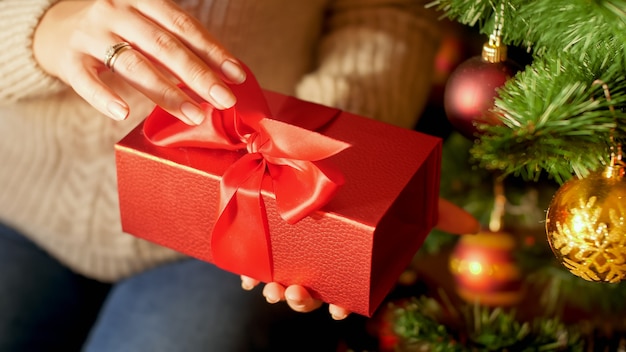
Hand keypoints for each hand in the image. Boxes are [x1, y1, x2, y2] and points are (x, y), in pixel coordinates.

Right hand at [32, 0, 245, 124]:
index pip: (183, 26)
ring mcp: (91, 34)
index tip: (236, 75)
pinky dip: (105, 97)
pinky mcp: (69, 59)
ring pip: (133, 64)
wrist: (53, 28)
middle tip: (225, 100)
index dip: (212, 50)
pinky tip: (124, 113)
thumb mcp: (144, 24)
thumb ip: (175, 42)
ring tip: (194, 114)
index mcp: (141, 0)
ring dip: (167, 92)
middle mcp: (116, 11)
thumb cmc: (114, 30)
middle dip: (198, 75)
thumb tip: (222, 73)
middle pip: (164, 45)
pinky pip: (87, 81)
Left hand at [241, 197, 478, 319]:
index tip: (340, 311)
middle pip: (310, 290)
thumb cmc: (374, 179)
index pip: (346, 292)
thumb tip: (477, 227)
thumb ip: (436, 212)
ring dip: (276, 290)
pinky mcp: (269, 229)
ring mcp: (293, 247)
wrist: (334, 142)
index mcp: (348, 258)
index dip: (342, 306)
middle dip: (303, 300)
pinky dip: (249, 269)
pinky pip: (255, 257)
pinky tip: (247, 275)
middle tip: (299, 294)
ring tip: (272, 288)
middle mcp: (320, 257)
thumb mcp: (405, 194)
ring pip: (281, 278)